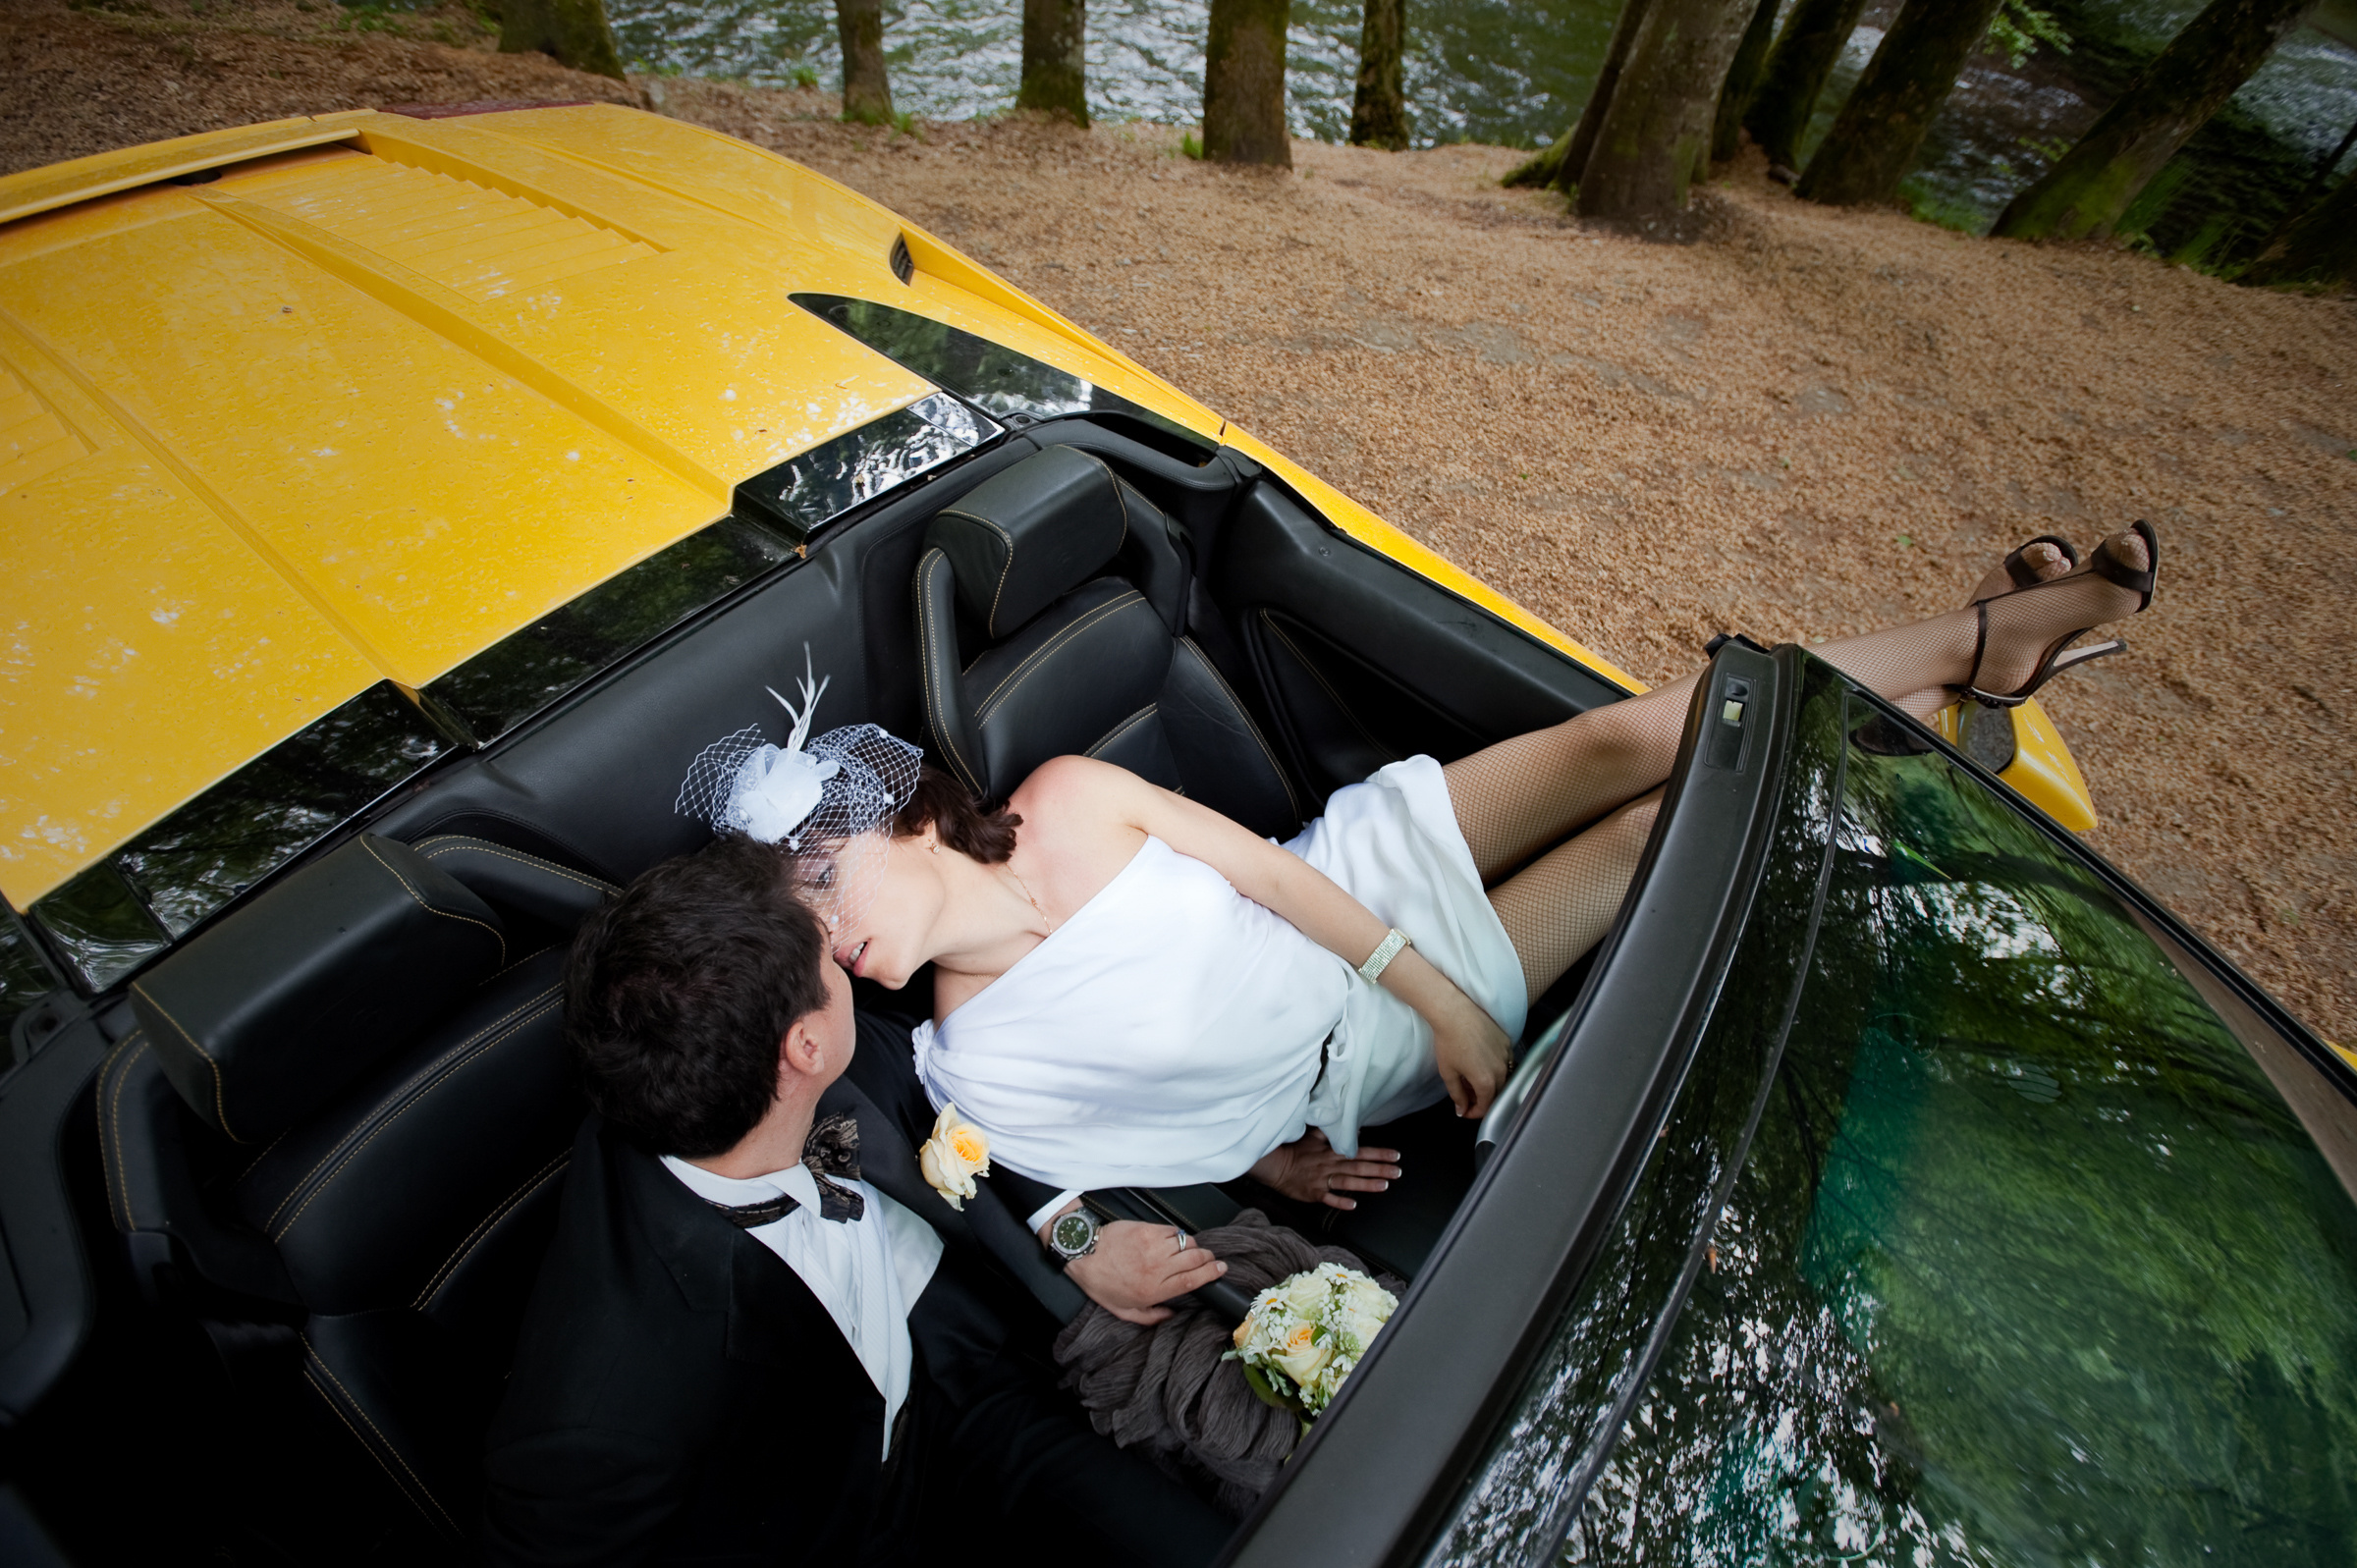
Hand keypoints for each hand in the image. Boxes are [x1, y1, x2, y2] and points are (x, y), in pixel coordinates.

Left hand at [1053, 1209, 1227, 1325]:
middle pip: (1195, 1259)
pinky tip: (1171, 1240)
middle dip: (1208, 1258)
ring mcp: (1153, 1246)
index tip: (1221, 1269)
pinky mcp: (1147, 1229)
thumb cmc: (1101, 1282)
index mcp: (1153, 1290)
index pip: (1192, 1280)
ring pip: (1187, 1242)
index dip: (1211, 1273)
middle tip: (1210, 1259)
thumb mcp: (1124, 1311)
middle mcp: (1157, 1268)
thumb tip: (1171, 1314)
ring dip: (1192, 1246)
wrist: (1083, 1253)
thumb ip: (1151, 1317)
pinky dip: (1176, 1235)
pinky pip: (1172, 1230)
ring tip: (1188, 1250)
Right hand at [1248, 1129, 1402, 1210]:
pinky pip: (1328, 1198)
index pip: (1359, 1151)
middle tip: (1398, 1171)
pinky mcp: (1314, 1192)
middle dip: (1379, 1169)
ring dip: (1366, 1184)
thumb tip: (1354, 1129)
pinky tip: (1353, 1205)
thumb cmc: (1296, 1151)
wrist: (1276, 1165)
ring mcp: (1322, 1179)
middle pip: (1358, 1167)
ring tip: (1384, 1185)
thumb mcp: (1314, 1136)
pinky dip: (1340, 1202)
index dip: (1378, 1153)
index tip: (1395, 1155)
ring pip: (1347, 1182)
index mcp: (1332, 1151)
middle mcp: (1330, 1165)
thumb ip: (1333, 1133)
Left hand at [1426, 979, 1511, 1121]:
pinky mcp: (1507, 1042)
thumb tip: (1462, 1109)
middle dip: (1480, 1099)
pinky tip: (1481, 1063)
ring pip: (1503, 1078)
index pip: (1485, 1106)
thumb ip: (1457, 1095)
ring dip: (1489, 1084)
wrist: (1454, 1012)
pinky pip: (1506, 1062)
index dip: (1474, 1112)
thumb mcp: (1448, 1073)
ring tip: (1472, 1079)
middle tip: (1466, 1095)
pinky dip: (1495, 1068)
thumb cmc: (1448, 1042)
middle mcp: (1501, 1071)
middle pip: (1496, 1093)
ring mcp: (1506, 1055)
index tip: (1464, 1110)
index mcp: (1486, 1082)